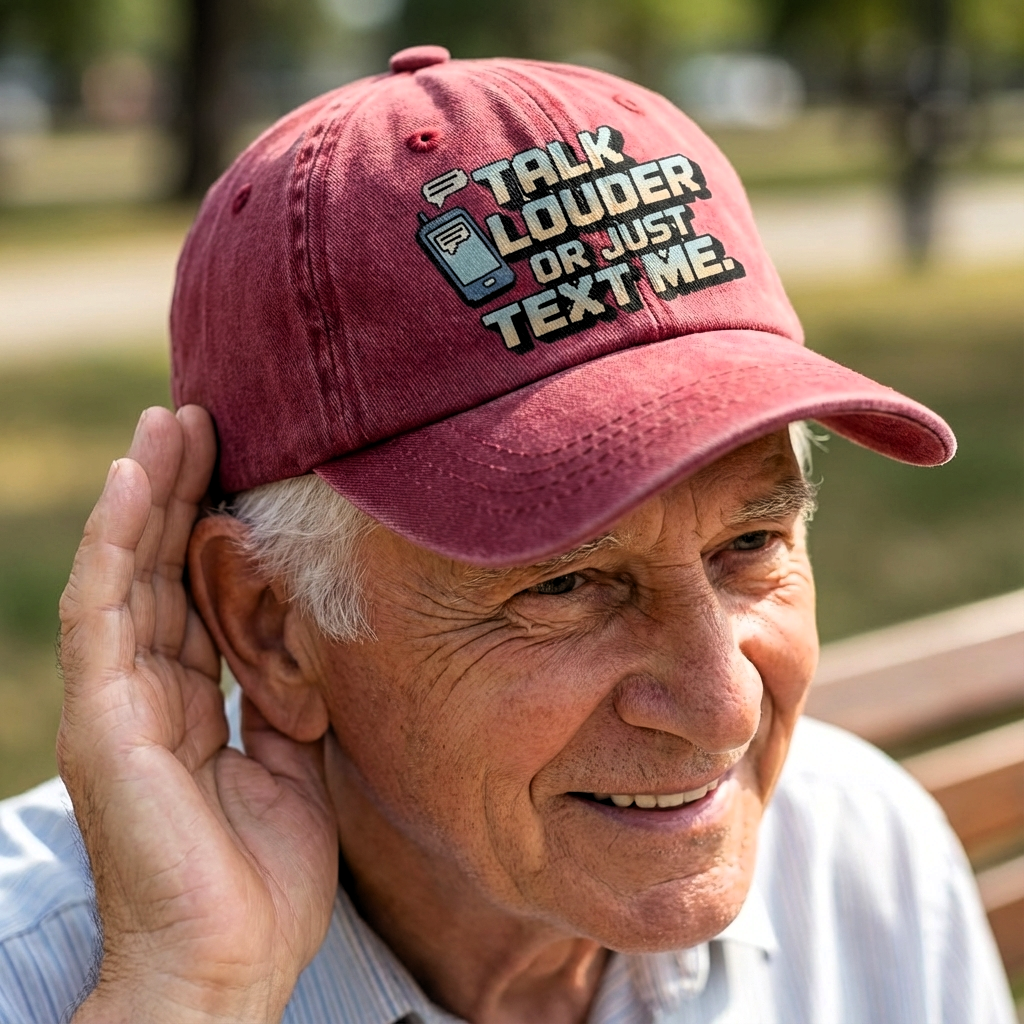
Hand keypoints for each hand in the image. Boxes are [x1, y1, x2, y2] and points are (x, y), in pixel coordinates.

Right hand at [58, 406, 337, 1023]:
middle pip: (160, 569)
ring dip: (151, 492)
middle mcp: (146, 691)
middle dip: (182, 491)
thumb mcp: (290, 766)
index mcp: (188, 703)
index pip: (193, 594)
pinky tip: (141, 480)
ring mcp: (118, 700)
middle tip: (205, 416)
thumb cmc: (261, 881)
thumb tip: (303, 645)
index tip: (242, 464)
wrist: (230, 965)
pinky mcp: (102, 715)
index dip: (212, 528)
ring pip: (128, 570)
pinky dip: (120, 541)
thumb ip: (283, 700)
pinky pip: (106, 610)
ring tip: (174, 420)